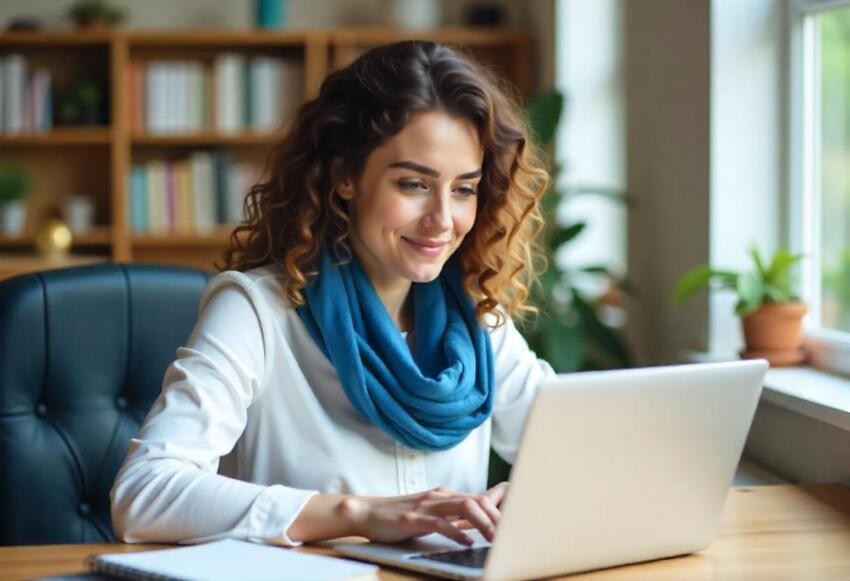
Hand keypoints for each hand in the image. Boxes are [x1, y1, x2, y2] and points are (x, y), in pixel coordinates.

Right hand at [340, 485, 503, 544]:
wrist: (367, 512)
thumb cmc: (399, 516)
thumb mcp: (430, 514)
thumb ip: (452, 517)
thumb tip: (477, 524)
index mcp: (445, 495)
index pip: (480, 498)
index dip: (499, 510)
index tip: (515, 524)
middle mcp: (439, 496)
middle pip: (477, 501)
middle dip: (497, 517)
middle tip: (511, 534)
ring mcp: (426, 505)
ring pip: (464, 508)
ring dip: (483, 523)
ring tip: (495, 538)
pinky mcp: (414, 518)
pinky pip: (440, 523)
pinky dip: (457, 532)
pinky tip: (467, 542)